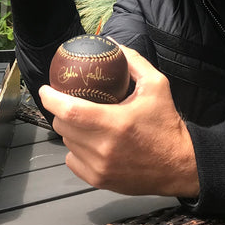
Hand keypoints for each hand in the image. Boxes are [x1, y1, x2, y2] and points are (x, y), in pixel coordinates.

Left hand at [39, 46, 199, 197]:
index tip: (45, 88)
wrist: (180, 165)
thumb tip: (112, 43)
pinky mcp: (99, 180)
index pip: (69, 110)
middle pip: (63, 126)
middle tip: (69, 101)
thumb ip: (133, 62)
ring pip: (67, 143)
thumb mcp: (156, 86)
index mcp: (116, 123)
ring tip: (82, 120)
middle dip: (60, 111)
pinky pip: (72, 161)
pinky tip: (89, 142)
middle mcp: (104, 147)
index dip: (51, 98)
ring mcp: (100, 167)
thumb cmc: (166, 124)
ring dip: (69, 130)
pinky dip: (75, 149)